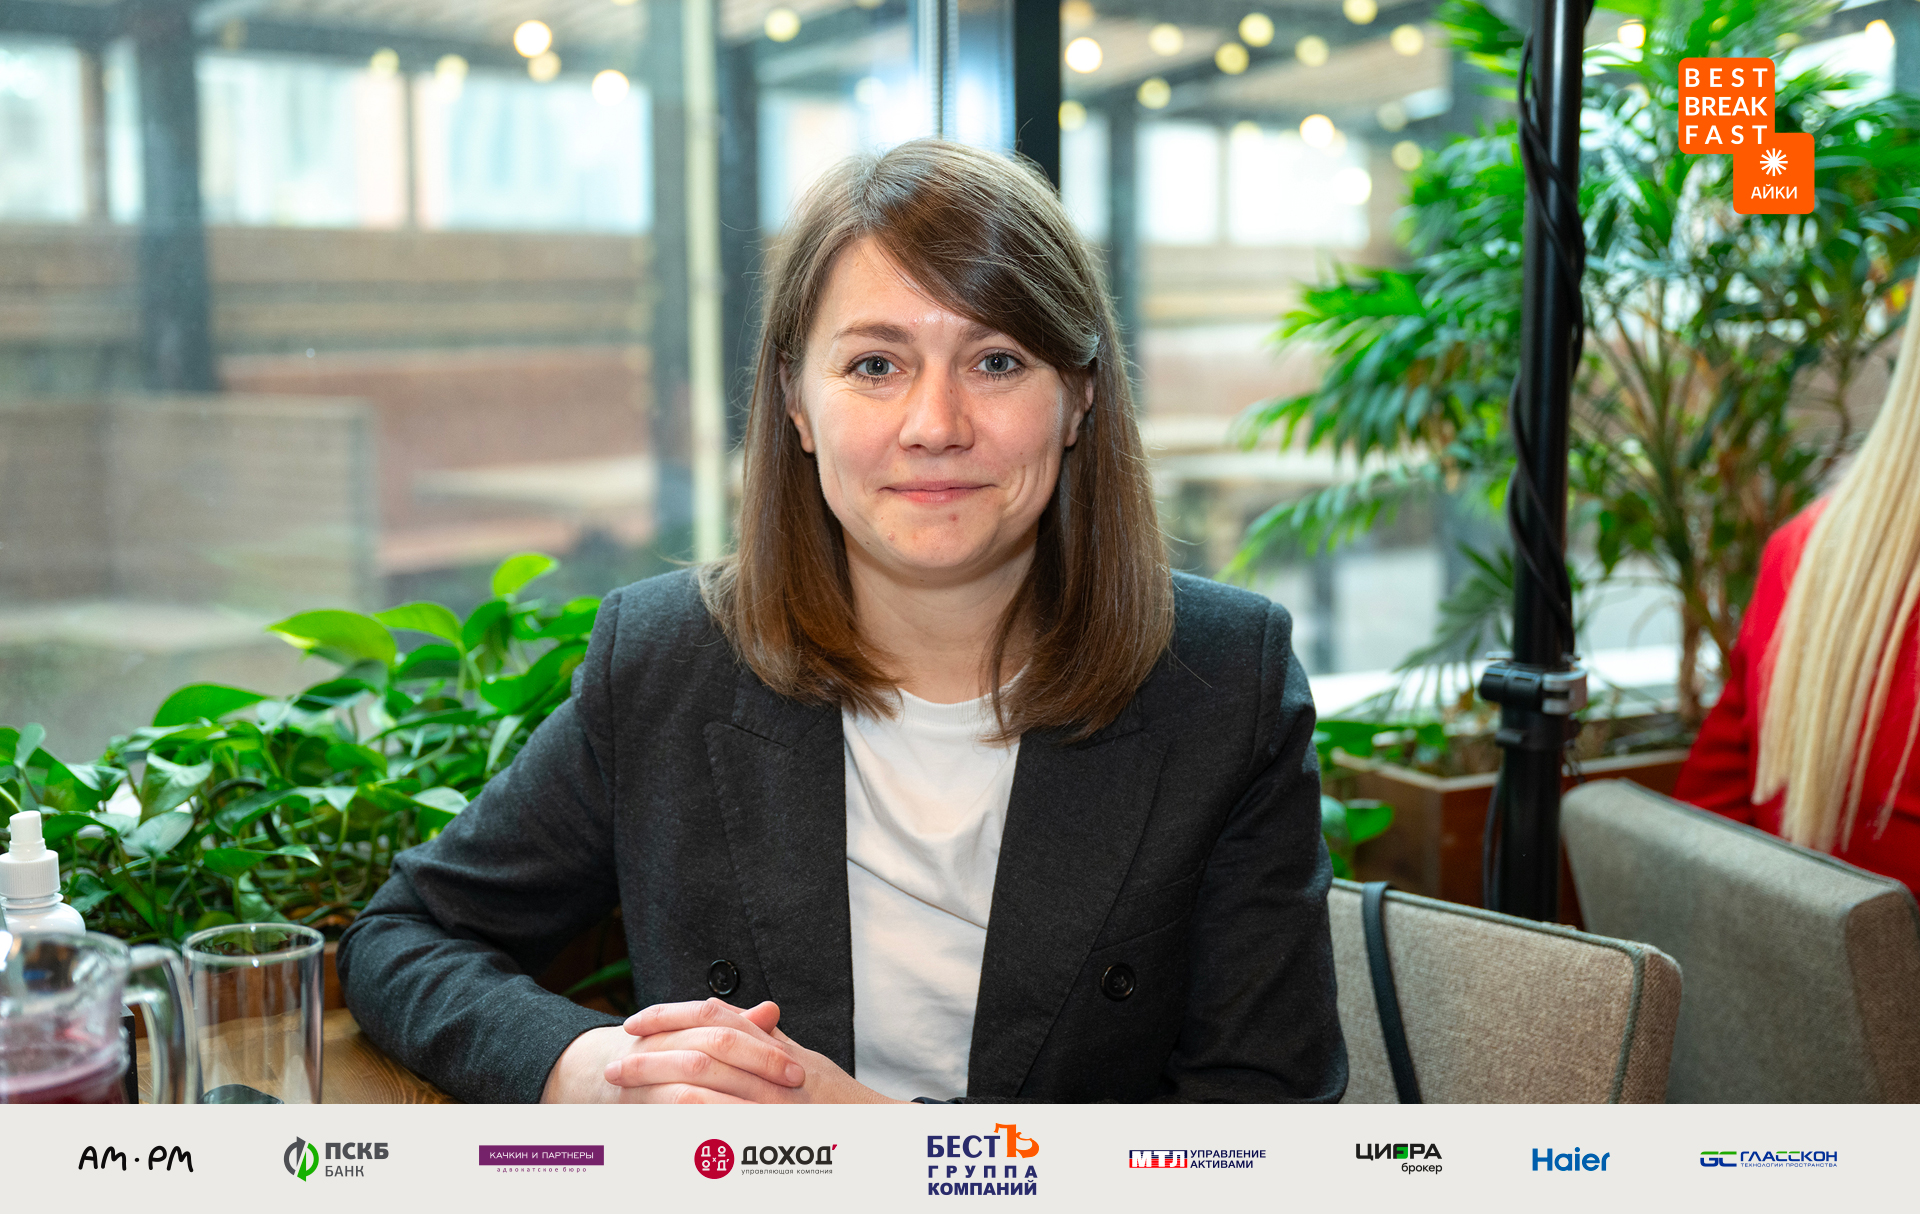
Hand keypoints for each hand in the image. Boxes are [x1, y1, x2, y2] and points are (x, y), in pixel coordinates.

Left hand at [545, 997, 903, 1103]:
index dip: (671, 1015)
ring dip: (655, 1093)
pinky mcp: (766, 1138)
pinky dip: (680, 1130)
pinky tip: (650, 1131)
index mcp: (773, 1045)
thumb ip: (770, 1039)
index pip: (715, 1017)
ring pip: (701, 1089)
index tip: (635, 1022)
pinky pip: (715, 1132)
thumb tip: (750, 1014)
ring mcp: (770, 1105)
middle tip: (614, 1065)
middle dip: (651, 1057)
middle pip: (700, 1050)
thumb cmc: (839, 1102)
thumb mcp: (804, 1061)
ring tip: (622, 1097)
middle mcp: (771, 1069)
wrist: (875, 1134)